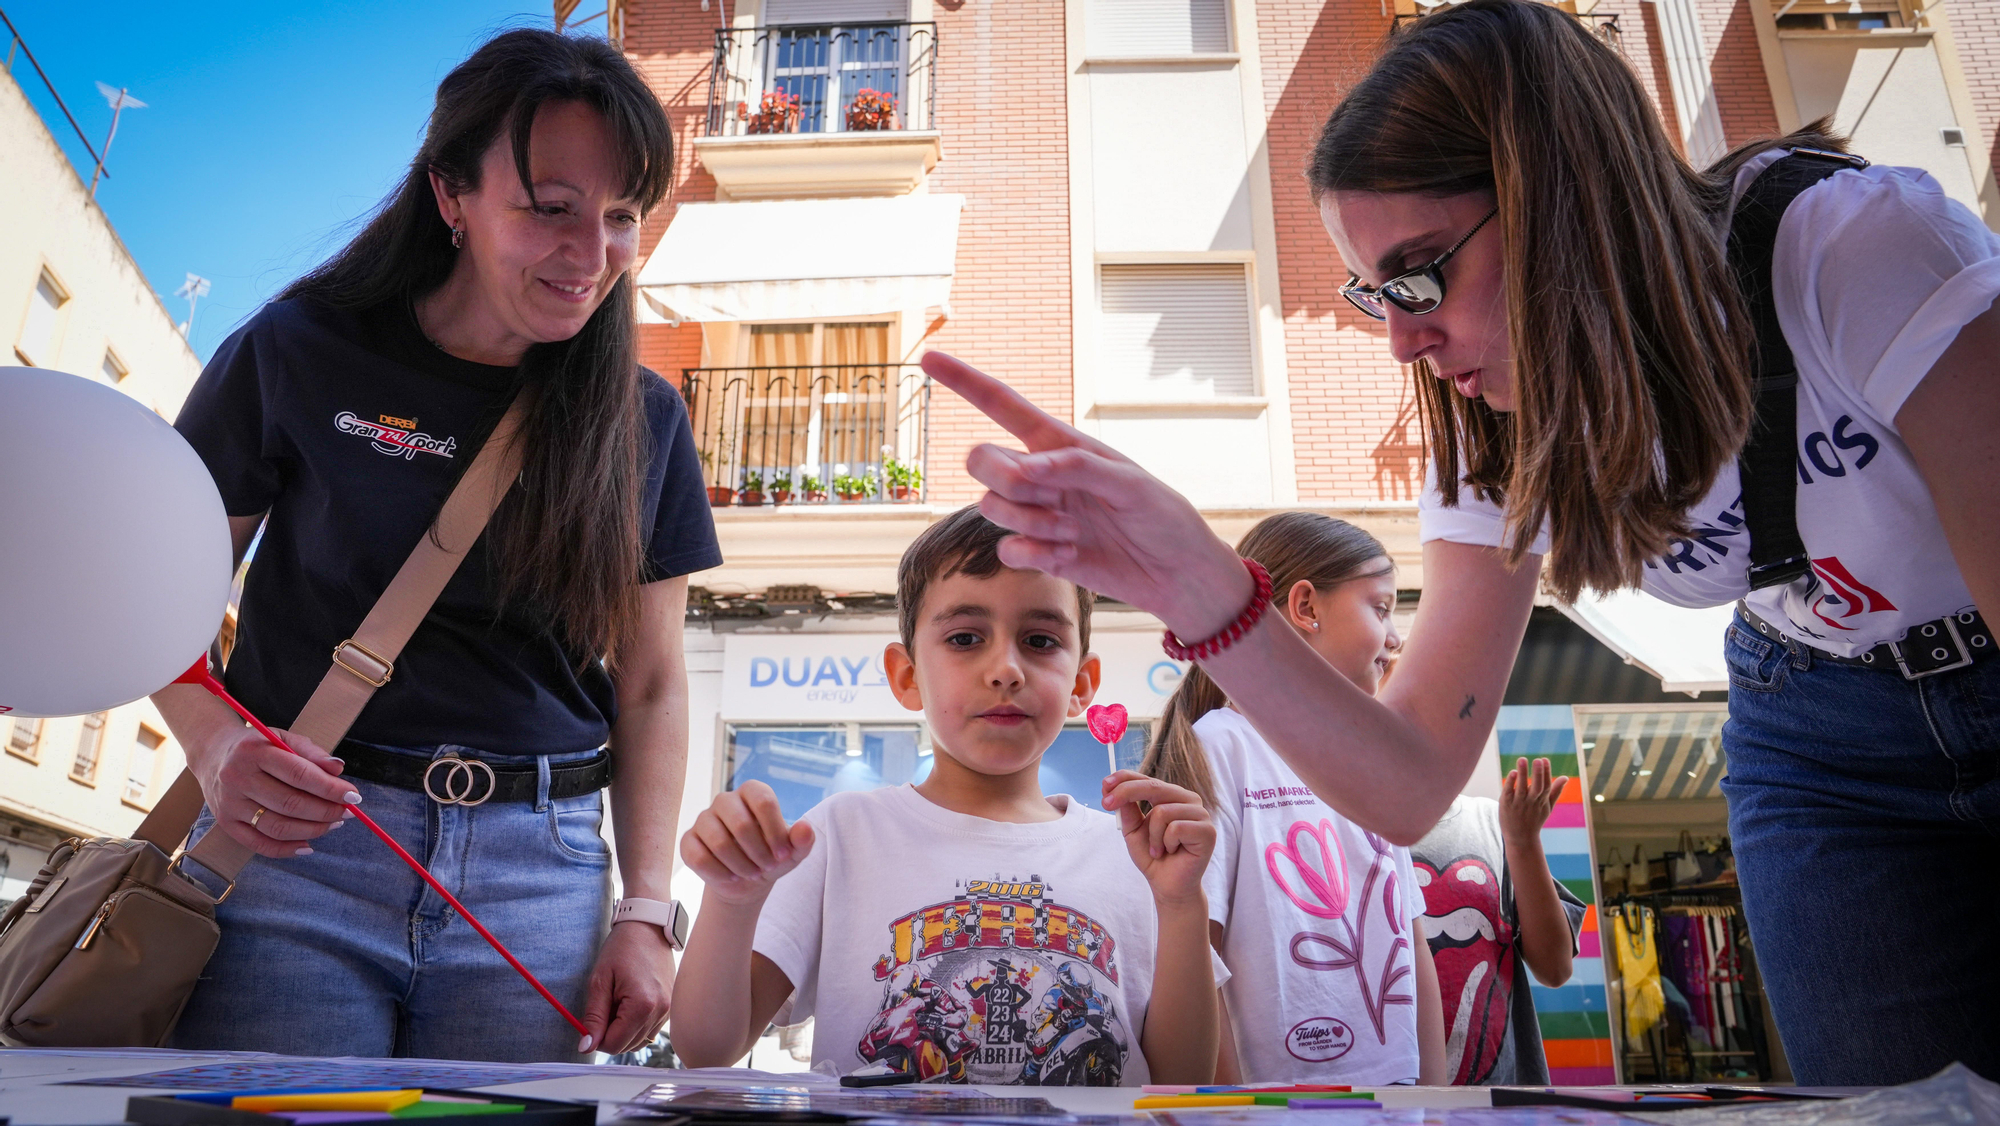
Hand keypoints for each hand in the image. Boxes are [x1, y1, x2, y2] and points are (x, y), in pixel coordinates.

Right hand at [187, 722, 356, 858]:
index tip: (353, 796)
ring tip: (333, 824)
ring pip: (277, 826)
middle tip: (347, 812)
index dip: (330, 788)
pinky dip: (287, 849)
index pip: (299, 774)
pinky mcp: (225, 823)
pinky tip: (308, 845)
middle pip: (290, 803)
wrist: (212, 754)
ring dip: (312, 830)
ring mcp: (229, 803)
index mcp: (254, 751)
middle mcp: (237, 778)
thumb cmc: (257, 746)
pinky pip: (259, 844)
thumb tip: (338, 770)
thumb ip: (311, 752)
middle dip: (326, 811)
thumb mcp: (282, 738)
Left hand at [579, 918, 675, 1055]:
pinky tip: (630, 1003)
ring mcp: (668, 1010)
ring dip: (624, 1031)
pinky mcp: (670, 1007)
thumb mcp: (600, 981)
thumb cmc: (622, 949)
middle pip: (627, 1046)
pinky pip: (649, 1030)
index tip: (591, 1020)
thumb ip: (594, 1017)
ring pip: (639, 1041)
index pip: (614, 1045)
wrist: (647, 927)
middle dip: (610, 1034)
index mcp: (642, 1006)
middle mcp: (660, 1012)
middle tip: (605, 1006)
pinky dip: (636, 1024)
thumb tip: (586, 1046)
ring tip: (618, 1003)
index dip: (597, 1037)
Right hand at [679, 780, 815, 905]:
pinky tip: (730, 877)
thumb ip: (803, 840)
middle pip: (741, 823)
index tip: (783, 855)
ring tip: (751, 873)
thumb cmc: (772, 857)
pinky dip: (719, 874)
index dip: (775, 831)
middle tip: (767, 867)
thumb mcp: (793, 853)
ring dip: (740, 865)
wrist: (747, 880)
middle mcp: (725, 800)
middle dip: (758, 852)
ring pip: (718, 842)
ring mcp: (704, 819)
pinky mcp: (689, 840)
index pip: (764, 801)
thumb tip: (805, 829)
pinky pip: (698, 857)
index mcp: (752, 792)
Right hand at [921, 352, 1251, 640]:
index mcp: (1061, 444)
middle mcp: (1042, 476)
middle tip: (1043, 493)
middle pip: (982, 461)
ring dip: (1028, 520)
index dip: (964, 380)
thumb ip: (1076, 469)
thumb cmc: (1163, 517)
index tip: (927, 357)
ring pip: (990, 507)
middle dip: (1003, 477)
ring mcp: (1037, 514)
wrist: (1176, 575)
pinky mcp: (1039, 553)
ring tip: (1074, 531)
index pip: (1002, 405)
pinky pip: (1007, 548)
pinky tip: (1069, 556)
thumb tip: (1025, 469)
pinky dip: (1034, 554)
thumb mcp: (1130, 483)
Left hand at [1102, 771, 1213, 905]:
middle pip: (1154, 787)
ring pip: (1163, 811)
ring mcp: (1201, 814)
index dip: (1124, 778)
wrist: (1168, 885)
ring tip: (1157, 849)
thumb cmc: (1153, 856)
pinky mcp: (1207, 831)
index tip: (1104, 784)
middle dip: (1127, 793)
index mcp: (1172, 796)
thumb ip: (1127, 809)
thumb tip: (1112, 787)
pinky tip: (1172, 852)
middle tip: (1107, 804)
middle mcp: (1188, 800)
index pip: (1147, 779)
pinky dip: (1166, 843)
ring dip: (1152, 836)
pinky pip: (1176, 828)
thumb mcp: (1133, 830)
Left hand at [1498, 757, 1567, 842]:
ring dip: (1523, 774)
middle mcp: (1531, 802)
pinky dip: (1511, 783)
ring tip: (1522, 759)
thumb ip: (1555, 792)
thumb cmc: (1534, 820)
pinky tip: (1513, 772)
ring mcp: (1519, 803)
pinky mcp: (1506, 804)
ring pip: (1521, 787)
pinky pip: (1509, 792)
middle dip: (1538, 774)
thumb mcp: (1547, 807)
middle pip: (1537, 787)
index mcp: (1542, 801)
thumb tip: (1566, 777)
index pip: (1546, 786)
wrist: (1521, 839)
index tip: (1544, 759)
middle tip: (1538, 759)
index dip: (1546, 773)